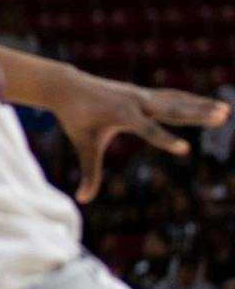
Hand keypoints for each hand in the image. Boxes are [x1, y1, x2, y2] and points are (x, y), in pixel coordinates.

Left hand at [51, 72, 227, 201]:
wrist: (69, 87)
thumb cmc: (76, 119)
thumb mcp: (83, 145)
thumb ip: (89, 173)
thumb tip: (82, 200)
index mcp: (122, 115)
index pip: (148, 131)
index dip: (166, 141)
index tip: (186, 149)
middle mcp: (136, 102)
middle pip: (171, 110)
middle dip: (196, 114)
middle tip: (221, 117)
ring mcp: (142, 96)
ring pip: (176, 101)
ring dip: (201, 106)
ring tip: (225, 112)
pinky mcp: (145, 94)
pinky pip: (173, 97)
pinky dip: (191, 100)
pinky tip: (210, 105)